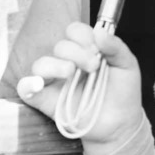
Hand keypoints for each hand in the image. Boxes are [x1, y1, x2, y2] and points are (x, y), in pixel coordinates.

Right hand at [16, 22, 143, 143]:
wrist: (121, 124)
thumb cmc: (123, 93)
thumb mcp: (127, 65)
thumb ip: (115, 46)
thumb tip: (99, 31)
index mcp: (85, 50)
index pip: (74, 31)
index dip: (83, 35)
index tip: (97, 49)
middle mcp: (68, 62)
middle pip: (60, 46)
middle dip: (77, 52)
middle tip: (93, 66)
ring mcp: (56, 81)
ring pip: (41, 64)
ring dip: (56, 64)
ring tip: (71, 72)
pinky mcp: (46, 100)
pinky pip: (26, 89)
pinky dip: (28, 84)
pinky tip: (38, 84)